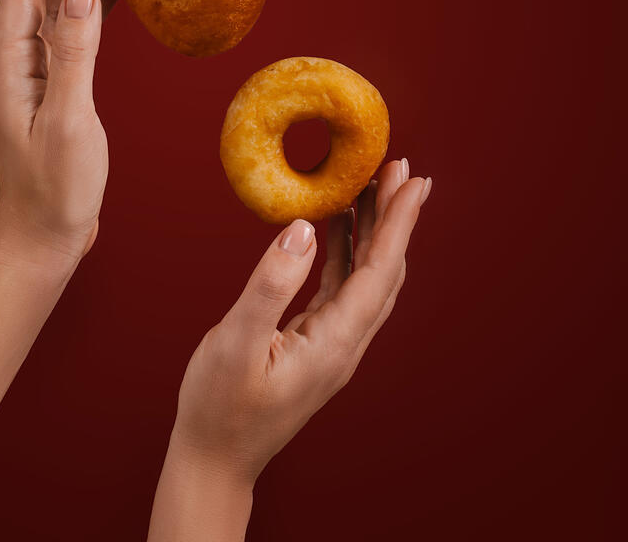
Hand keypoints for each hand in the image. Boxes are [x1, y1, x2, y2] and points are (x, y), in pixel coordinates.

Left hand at [0, 0, 118, 267]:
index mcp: (13, 67)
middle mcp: (20, 64)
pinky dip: (92, 6)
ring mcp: (37, 77)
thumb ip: (75, 55)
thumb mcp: (69, 121)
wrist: (44, 239)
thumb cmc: (56, 190)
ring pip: (56, 8)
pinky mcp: (57, 91)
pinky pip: (72, 35)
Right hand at [169, 159, 430, 487]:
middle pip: (383, 269)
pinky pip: (340, 285)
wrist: (213, 459)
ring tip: (368, 184)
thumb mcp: (237, 343)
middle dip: (395, 216)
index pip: (380, 270)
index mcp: (335, 343)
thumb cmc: (219, 407)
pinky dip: (343, 249)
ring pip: (364, 276)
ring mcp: (332, 343)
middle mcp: (345, 342)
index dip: (399, 222)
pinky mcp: (315, 341)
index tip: (414, 180)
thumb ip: (271, 284)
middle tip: (398, 168)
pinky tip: (333, 225)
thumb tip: (303, 229)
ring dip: (371, 229)